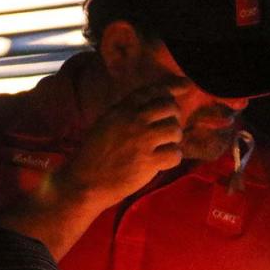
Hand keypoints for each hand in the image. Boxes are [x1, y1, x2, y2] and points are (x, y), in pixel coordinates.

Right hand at [62, 77, 189, 207]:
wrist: (84, 182)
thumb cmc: (93, 155)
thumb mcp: (105, 124)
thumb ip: (126, 112)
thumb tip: (154, 103)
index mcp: (121, 110)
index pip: (153, 91)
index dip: (172, 87)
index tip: (185, 86)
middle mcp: (133, 121)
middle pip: (170, 107)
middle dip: (173, 117)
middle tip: (166, 129)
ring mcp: (142, 141)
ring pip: (175, 130)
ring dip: (173, 140)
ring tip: (162, 148)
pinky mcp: (148, 162)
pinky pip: (175, 154)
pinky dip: (171, 159)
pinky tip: (160, 163)